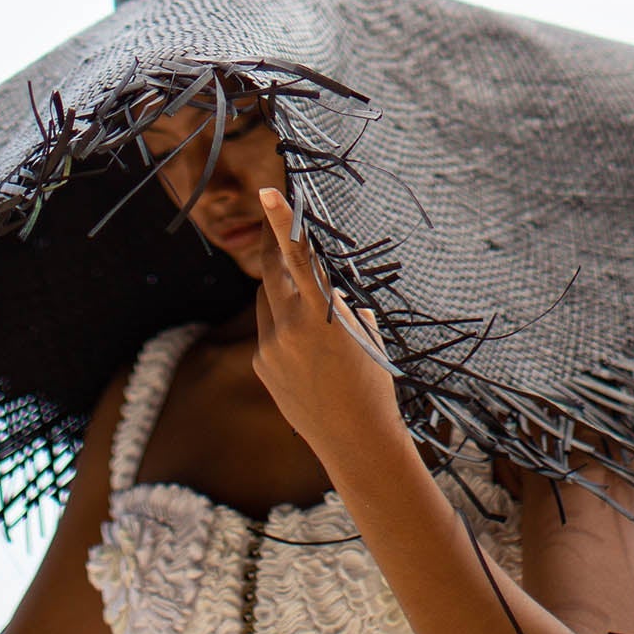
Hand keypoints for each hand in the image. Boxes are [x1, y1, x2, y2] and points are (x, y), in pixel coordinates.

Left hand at [251, 187, 407, 465]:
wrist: (356, 441)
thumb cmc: (373, 382)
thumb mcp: (365, 334)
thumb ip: (339, 304)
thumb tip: (326, 290)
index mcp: (322, 312)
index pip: (298, 256)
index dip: (281, 222)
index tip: (266, 193)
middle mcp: (290, 326)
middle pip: (269, 270)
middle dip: (269, 244)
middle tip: (270, 220)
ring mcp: (270, 346)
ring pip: (266, 301)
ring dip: (280, 293)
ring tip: (310, 316)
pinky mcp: (260, 364)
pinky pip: (266, 331)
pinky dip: (282, 328)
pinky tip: (306, 355)